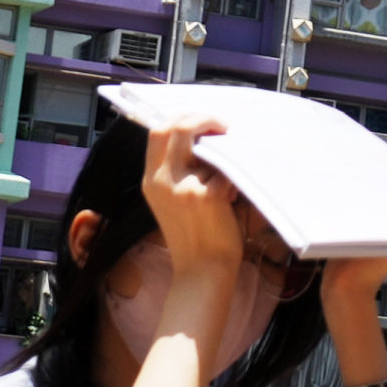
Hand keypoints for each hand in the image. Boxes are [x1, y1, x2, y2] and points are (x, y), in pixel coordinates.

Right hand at [140, 118, 246, 287]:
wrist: (202, 269)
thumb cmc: (195, 233)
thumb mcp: (174, 199)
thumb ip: (180, 170)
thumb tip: (206, 137)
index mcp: (151, 180)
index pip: (157, 132)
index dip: (182, 118)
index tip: (205, 122)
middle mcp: (161, 180)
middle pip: (174, 127)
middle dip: (203, 119)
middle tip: (223, 127)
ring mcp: (183, 187)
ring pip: (204, 144)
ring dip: (223, 148)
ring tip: (229, 172)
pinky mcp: (206, 195)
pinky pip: (226, 168)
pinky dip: (235, 174)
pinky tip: (234, 196)